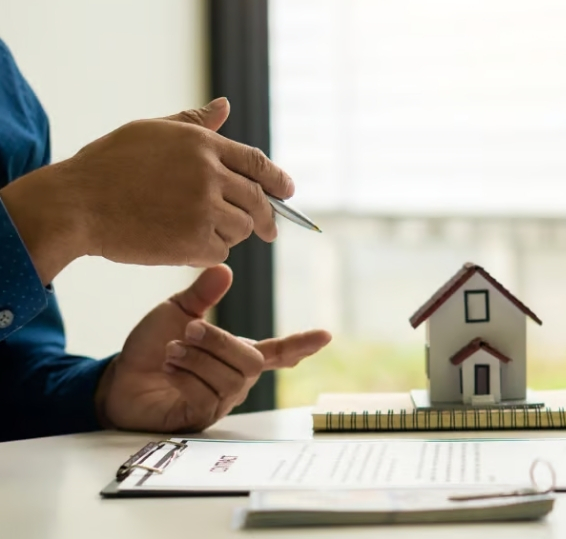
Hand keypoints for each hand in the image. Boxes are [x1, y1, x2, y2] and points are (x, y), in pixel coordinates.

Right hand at [0, 98, 293, 284]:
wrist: (77, 204)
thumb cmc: (108, 166)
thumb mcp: (152, 131)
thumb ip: (194, 122)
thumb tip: (225, 105)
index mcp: (202, 144)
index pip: (257, 163)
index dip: (278, 179)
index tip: (288, 191)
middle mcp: (210, 174)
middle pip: (258, 200)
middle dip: (269, 217)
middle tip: (270, 230)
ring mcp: (204, 208)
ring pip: (242, 228)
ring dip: (232, 234)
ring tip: (206, 232)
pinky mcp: (194, 240)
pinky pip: (220, 251)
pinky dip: (211, 251)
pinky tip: (188, 246)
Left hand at [95, 264, 331, 432]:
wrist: (118, 380)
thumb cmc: (151, 349)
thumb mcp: (177, 313)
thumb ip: (202, 294)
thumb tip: (226, 269)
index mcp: (235, 354)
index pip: (277, 352)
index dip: (301, 345)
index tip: (326, 335)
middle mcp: (234, 380)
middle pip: (251, 362)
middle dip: (219, 342)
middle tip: (188, 332)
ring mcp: (220, 401)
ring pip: (231, 378)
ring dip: (197, 359)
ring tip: (171, 352)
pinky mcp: (201, 416)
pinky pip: (208, 396)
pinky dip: (186, 376)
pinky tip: (169, 370)